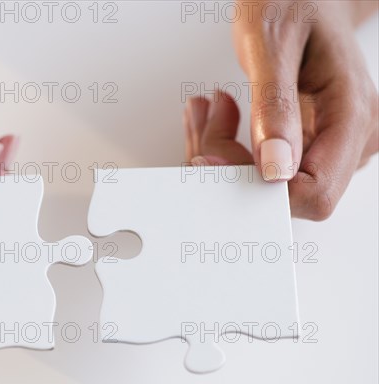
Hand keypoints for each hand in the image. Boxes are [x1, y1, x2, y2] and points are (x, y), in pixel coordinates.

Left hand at [186, 1, 377, 219]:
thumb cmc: (294, 1)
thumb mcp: (271, 42)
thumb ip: (274, 105)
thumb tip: (275, 168)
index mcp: (351, 112)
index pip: (315, 192)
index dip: (261, 189)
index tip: (215, 160)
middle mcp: (349, 135)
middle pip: (287, 192)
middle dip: (233, 167)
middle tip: (204, 124)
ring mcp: (331, 139)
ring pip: (271, 180)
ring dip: (227, 154)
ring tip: (209, 112)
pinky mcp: (310, 139)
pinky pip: (267, 162)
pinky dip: (234, 146)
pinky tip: (220, 117)